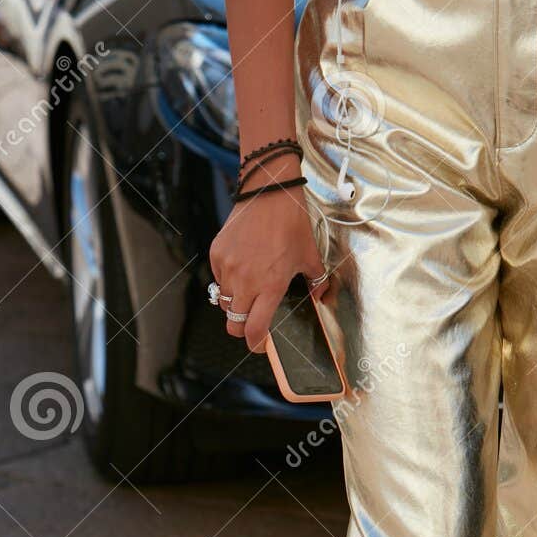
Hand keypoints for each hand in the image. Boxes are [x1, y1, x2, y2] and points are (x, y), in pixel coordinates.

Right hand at [209, 183, 327, 352]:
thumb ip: (316, 281)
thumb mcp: (310, 255)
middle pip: (234, 323)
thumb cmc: (291, 222)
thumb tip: (319, 295)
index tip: (261, 346)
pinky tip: (243, 269)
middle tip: (254, 322)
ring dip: (236, 306)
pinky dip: (228, 282)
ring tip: (250, 294)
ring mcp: (228, 267)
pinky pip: (219, 279)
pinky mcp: (217, 253)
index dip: (256, 345)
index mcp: (270, 285)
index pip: (255, 329)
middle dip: (243, 328)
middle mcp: (246, 280)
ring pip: (225, 303)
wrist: (268, 191)